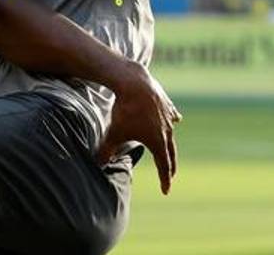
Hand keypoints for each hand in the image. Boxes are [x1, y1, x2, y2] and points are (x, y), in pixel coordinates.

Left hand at [97, 62, 181, 194]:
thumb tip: (98, 165)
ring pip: (172, 133)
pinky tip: (175, 120)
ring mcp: (169, 117)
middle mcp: (168, 131)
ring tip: (171, 149)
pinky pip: (172, 116)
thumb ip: (106, 151)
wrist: (136, 84)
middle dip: (170, 165)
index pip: (163, 166)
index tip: (166, 190)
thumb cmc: (125, 110)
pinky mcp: (167, 104)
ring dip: (171, 143)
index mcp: (157, 142)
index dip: (164, 179)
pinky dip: (173, 121)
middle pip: (171, 152)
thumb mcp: (114, 132)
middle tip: (170, 175)